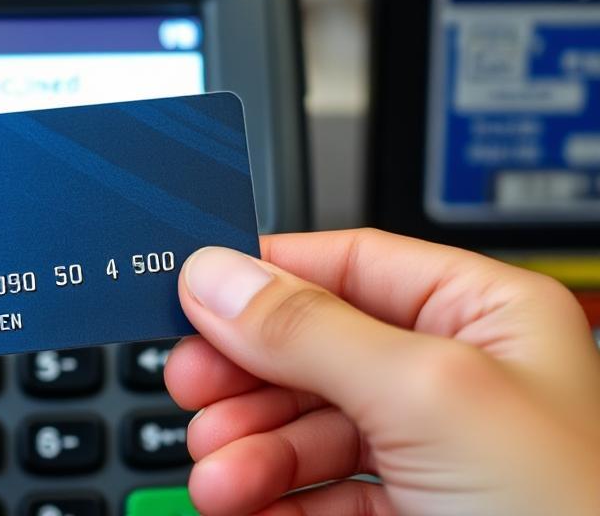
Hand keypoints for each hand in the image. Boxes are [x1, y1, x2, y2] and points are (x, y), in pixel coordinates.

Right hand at [165, 229, 599, 515]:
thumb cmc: (572, 515)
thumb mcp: (426, 397)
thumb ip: (312, 330)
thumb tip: (218, 277)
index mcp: (484, 315)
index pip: (349, 264)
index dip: (265, 276)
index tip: (192, 292)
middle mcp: (452, 376)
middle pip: (311, 348)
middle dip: (246, 376)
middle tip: (192, 386)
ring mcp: (426, 449)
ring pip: (304, 426)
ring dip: (248, 449)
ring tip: (218, 476)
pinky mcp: (405, 513)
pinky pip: (314, 492)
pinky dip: (269, 499)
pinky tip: (245, 507)